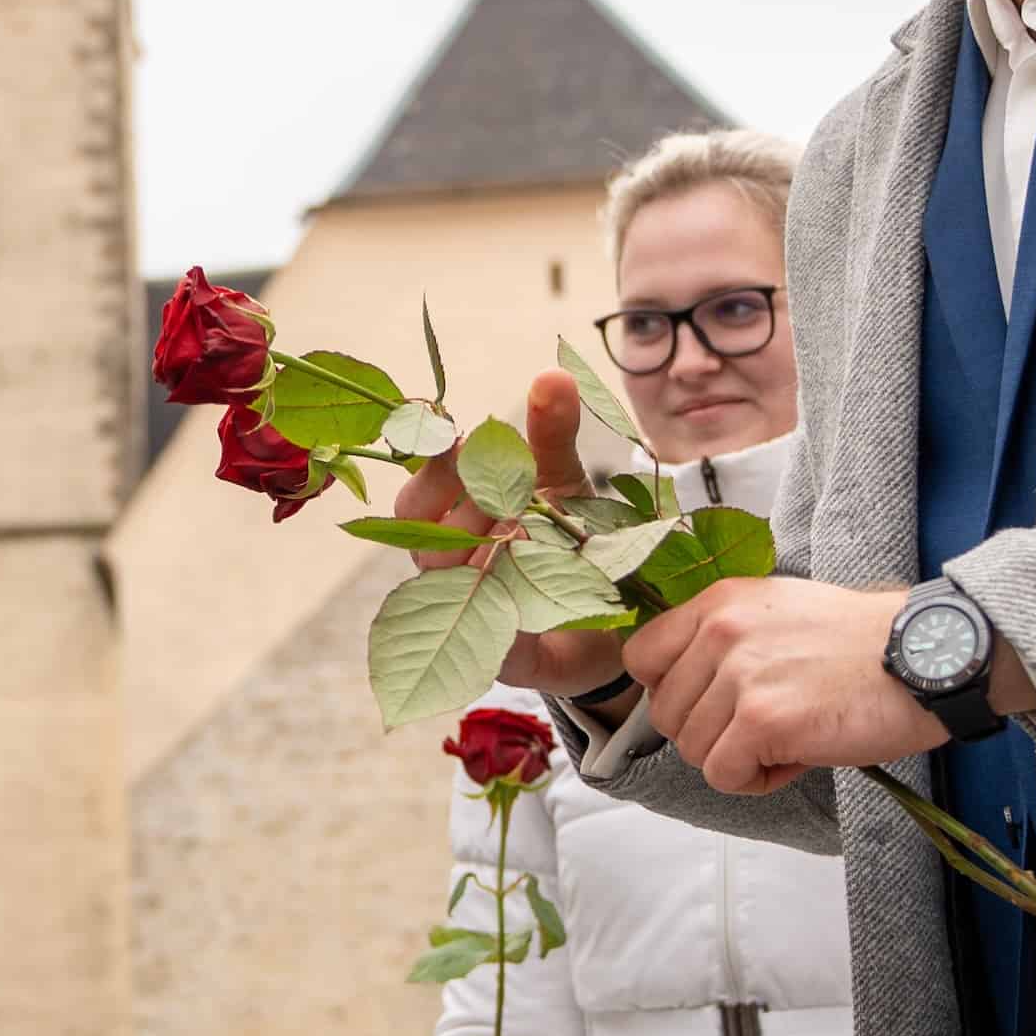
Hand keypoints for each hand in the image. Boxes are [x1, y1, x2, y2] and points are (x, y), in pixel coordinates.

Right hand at [393, 372, 631, 707]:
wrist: (618, 616)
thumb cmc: (573, 536)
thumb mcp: (566, 479)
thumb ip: (553, 432)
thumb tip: (552, 373)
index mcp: (452, 520)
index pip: (417, 496)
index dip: (433, 470)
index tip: (457, 442)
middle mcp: (449, 567)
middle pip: (425, 540)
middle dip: (470, 513)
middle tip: (514, 500)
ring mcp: (470, 617)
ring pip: (455, 589)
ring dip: (494, 559)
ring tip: (537, 543)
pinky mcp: (505, 662)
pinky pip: (498, 646)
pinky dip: (519, 623)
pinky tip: (544, 604)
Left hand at [624, 575, 944, 791]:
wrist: (924, 655)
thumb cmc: (860, 644)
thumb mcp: (778, 612)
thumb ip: (725, 639)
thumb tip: (686, 688)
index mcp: (719, 603)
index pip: (642, 658)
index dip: (672, 693)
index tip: (712, 704)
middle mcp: (720, 631)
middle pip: (665, 715)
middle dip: (710, 734)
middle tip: (765, 728)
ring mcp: (740, 675)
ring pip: (692, 750)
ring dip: (737, 759)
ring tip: (789, 739)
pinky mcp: (763, 720)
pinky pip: (723, 775)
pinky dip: (756, 781)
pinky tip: (796, 759)